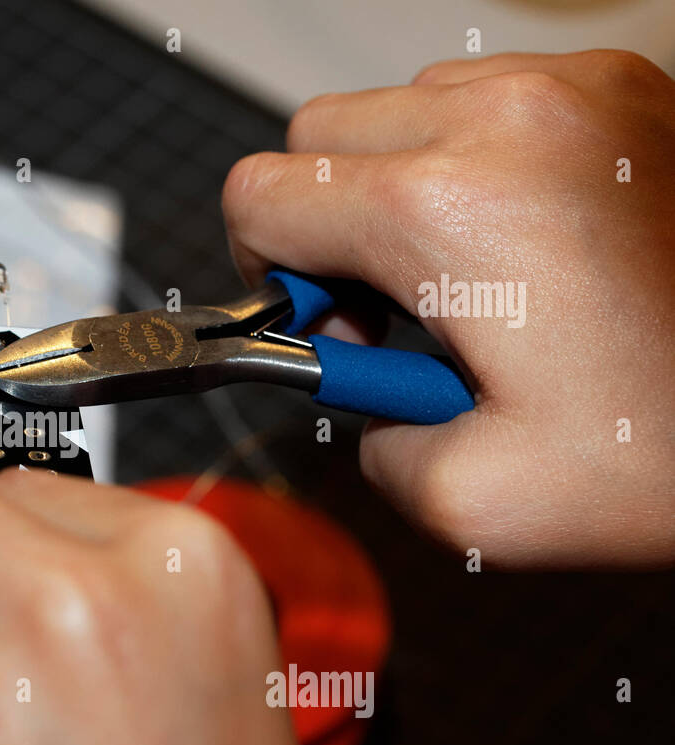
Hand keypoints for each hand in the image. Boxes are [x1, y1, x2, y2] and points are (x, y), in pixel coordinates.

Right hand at [223, 50, 674, 567]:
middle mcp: (506, 120)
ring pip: (396, 108)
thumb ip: (364, 443)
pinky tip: (519, 244)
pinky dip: (469, 164)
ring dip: (395, 189)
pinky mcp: (616, 89)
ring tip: (465, 279)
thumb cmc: (674, 448)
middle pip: (316, 137)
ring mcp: (569, 91)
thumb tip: (358, 388)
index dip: (268, 273)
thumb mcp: (474, 504)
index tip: (320, 325)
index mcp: (449, 210)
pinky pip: (483, 100)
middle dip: (323, 225)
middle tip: (387, 310)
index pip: (262, 196)